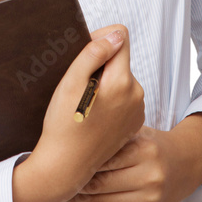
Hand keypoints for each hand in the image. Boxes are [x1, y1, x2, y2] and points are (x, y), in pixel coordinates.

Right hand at [15, 25, 144, 201]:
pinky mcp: (134, 123)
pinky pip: (124, 97)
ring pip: (121, 78)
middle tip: (79, 86)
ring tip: (85, 104)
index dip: (100, 38)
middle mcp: (136, 94)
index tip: (84, 56)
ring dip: (104, 83)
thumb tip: (115, 34)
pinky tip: (93, 115)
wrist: (66, 167)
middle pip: (120, 59)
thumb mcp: (71, 83)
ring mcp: (137, 110)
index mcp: (122, 81)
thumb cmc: (64, 125)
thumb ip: (94, 53)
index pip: (121, 37)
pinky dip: (110, 99)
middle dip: (100, 65)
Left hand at [61, 124, 201, 201]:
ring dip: (78, 200)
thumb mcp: (137, 132)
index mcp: (144, 150)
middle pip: (101, 183)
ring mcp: (149, 197)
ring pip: (103, 201)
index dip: (79, 162)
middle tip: (53, 180)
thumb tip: (75, 138)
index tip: (60, 161)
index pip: (103, 159)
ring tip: (58, 195)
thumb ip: (112, 135)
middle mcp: (149, 176)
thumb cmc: (154, 144)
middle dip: (75, 183)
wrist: (187, 163)